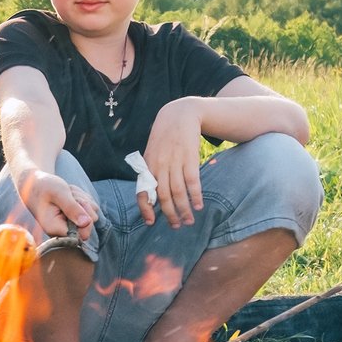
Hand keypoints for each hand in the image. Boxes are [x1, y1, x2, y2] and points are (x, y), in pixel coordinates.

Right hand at [13, 166, 96, 240]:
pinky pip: (89, 208)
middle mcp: (63, 230)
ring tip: (68, 193)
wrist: (35, 183)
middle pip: (89, 223)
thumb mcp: (58, 193)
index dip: (86, 218)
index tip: (76, 203)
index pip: (83, 234)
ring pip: (91, 214)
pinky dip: (83, 198)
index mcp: (55, 229)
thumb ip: (71, 208)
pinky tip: (70, 195)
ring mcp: (69, 224)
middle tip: (70, 195)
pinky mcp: (73, 218)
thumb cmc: (43, 187)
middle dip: (84, 205)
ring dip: (83, 199)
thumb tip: (86, 223)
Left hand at [140, 99, 204, 228]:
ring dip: (184, 209)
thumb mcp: (152, 153)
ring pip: (178, 192)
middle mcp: (159, 165)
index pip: (142, 192)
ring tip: (189, 220)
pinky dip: (195, 195)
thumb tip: (152, 196)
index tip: (150, 222)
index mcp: (147, 166)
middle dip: (170, 214)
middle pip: (163, 196)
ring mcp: (174, 162)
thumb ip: (152, 172)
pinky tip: (199, 205)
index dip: (146, 209)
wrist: (178, 115)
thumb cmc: (164, 138)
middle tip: (176, 226)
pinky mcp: (189, 157)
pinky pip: (192, 181)